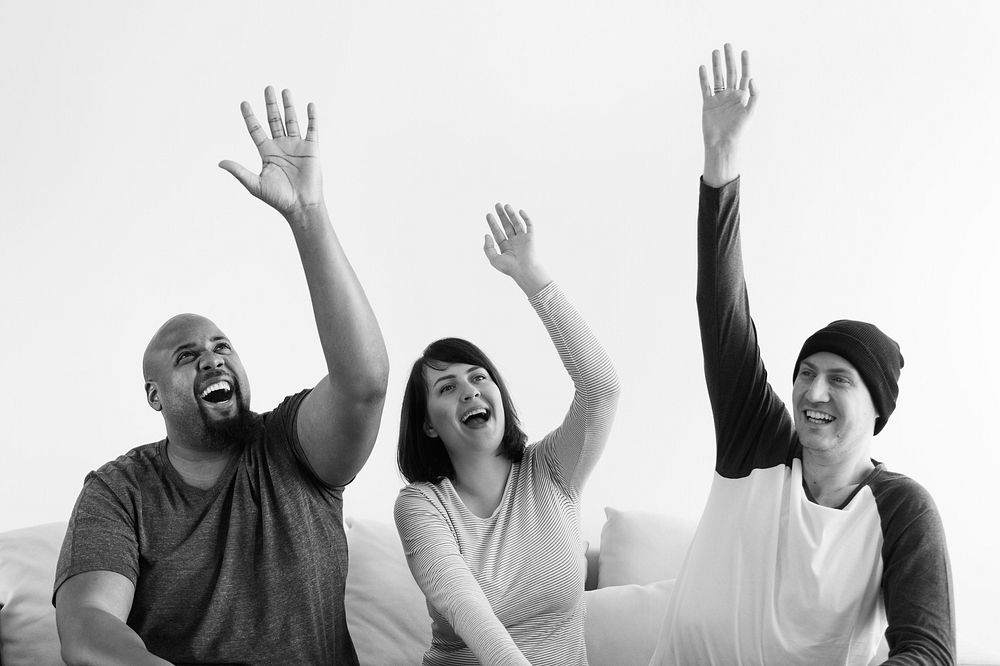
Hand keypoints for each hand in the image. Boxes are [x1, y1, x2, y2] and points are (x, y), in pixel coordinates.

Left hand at [219, 86, 322, 216]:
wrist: (301, 206)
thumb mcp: (255, 184)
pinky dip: (312, 118)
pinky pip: (312, 129)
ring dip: (288, 106)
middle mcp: (281, 146)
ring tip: (285, 90)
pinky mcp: (311, 149)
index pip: (256, 130)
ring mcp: (297, 146)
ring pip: (292, 121)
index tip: (244, 103)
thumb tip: (220, 163)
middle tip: (268, 88)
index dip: (250, 117)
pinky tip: (310, 105)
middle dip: (270, 104)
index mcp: (267, 153)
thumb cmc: (278, 198)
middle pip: (274, 120)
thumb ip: (239, 171)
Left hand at [484, 203, 550, 295]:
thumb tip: (486, 235)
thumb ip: (488, 248)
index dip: (493, 223)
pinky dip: (525, 217)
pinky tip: (520, 211)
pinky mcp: (531, 237)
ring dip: (511, 214)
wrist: (524, 270)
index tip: (488, 214)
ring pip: (516, 223)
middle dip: (502, 215)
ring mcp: (522, 239)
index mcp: (505, 247)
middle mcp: (514, 242)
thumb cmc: (509, 267)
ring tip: (506, 205)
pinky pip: (529, 225)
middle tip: (497, 204)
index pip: (498, 232)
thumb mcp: (494, 259)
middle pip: (506, 225)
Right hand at [700, 44, 757, 150]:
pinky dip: (704, 78)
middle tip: (728, 45)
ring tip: (715, 51)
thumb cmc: (738, 129)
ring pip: (718, 77)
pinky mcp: (708, 103)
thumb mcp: (750, 112)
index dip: (745, 63)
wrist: (722, 142)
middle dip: (729, 59)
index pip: (744, 75)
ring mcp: (719, 98)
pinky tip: (703, 67)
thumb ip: (753, 95)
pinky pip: (705, 87)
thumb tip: (752, 78)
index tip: (744, 51)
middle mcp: (730, 95)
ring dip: (717, 65)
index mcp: (742, 96)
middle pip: (730, 73)